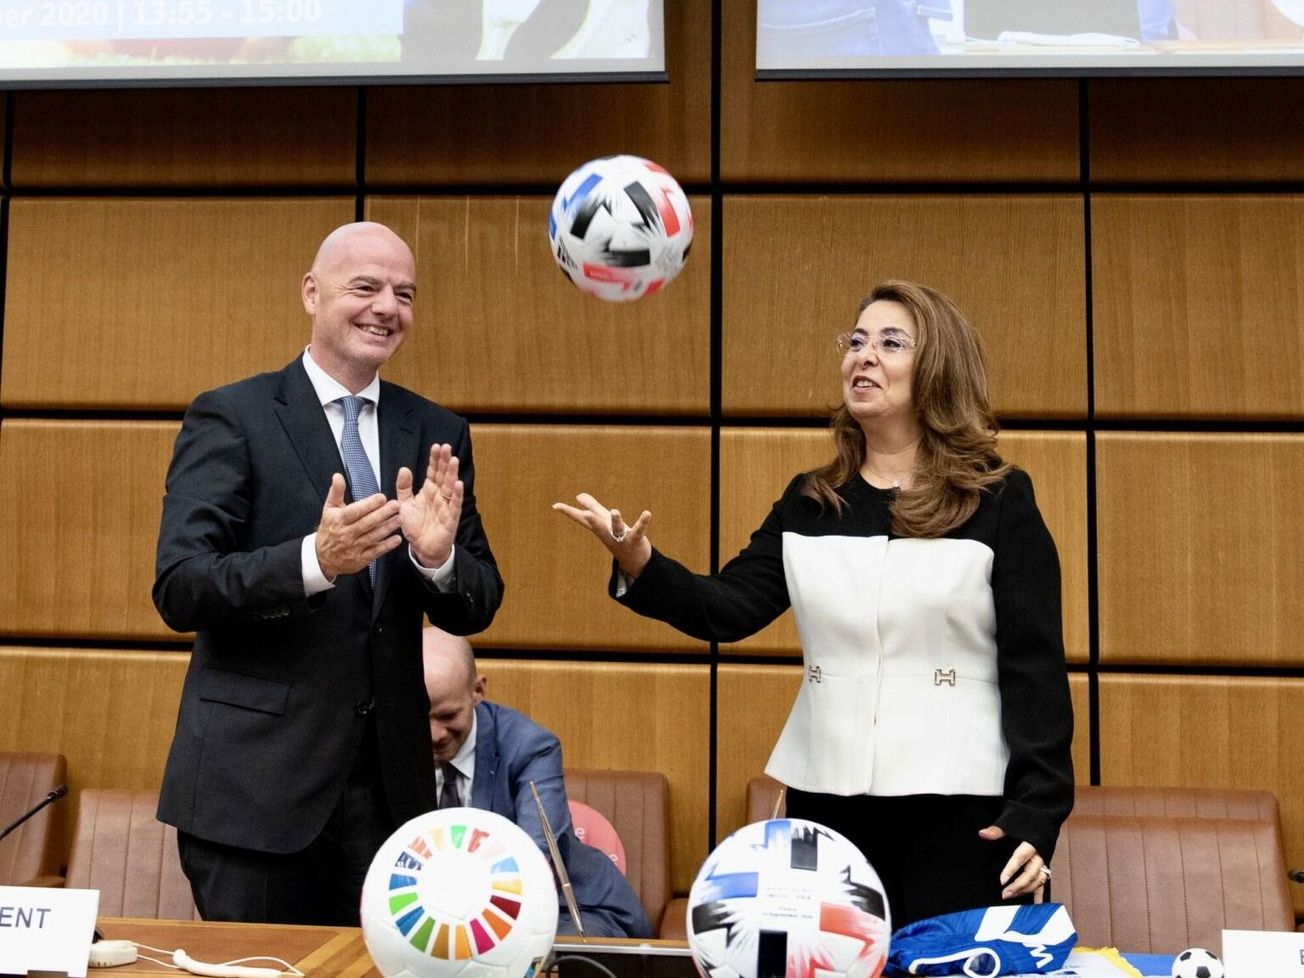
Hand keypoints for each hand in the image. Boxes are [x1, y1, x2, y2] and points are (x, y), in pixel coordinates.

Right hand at [316, 473, 402, 578]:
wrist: (322, 557)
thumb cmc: (329, 530)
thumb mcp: (329, 509)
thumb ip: (336, 492)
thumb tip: (337, 476)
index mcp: (338, 520)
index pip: (354, 511)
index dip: (368, 504)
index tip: (381, 497)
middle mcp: (346, 534)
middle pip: (366, 523)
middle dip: (382, 514)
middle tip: (396, 505)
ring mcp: (353, 547)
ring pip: (372, 536)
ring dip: (387, 528)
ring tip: (399, 519)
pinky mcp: (360, 559)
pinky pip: (375, 552)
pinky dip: (386, 546)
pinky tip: (396, 539)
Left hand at [398, 443, 461, 568]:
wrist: (421, 548)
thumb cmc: (416, 526)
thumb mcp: (404, 504)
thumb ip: (404, 487)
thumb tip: (404, 469)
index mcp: (429, 490)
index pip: (433, 471)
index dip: (435, 459)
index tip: (436, 446)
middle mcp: (439, 495)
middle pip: (443, 475)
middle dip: (445, 461)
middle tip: (446, 447)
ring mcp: (446, 506)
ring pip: (450, 486)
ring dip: (452, 473)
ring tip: (453, 460)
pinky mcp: (450, 518)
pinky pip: (454, 505)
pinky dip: (456, 495)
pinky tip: (458, 484)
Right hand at [552, 492, 651, 578]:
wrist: (634, 561)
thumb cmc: (617, 537)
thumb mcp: (604, 521)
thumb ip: (593, 507)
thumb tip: (578, 495)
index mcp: (599, 528)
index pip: (582, 520)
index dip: (569, 512)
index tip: (555, 505)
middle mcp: (608, 534)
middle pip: (598, 527)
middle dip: (592, 521)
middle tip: (585, 514)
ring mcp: (621, 538)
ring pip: (617, 529)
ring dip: (615, 521)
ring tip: (615, 511)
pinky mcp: (636, 540)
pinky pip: (639, 531)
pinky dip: (643, 522)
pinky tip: (647, 513)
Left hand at [979, 824, 1048, 899]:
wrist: (1042, 815)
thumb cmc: (1024, 818)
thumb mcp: (1009, 820)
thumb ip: (997, 830)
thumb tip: (982, 833)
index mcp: (1031, 842)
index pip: (1020, 858)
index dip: (1012, 869)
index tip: (1002, 880)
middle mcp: (1040, 853)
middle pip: (1031, 873)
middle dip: (1019, 885)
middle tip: (1004, 894)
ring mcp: (1044, 860)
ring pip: (1038, 879)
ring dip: (1026, 890)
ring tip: (1011, 896)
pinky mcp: (1045, 864)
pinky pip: (1044, 880)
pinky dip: (1040, 893)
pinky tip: (1036, 904)